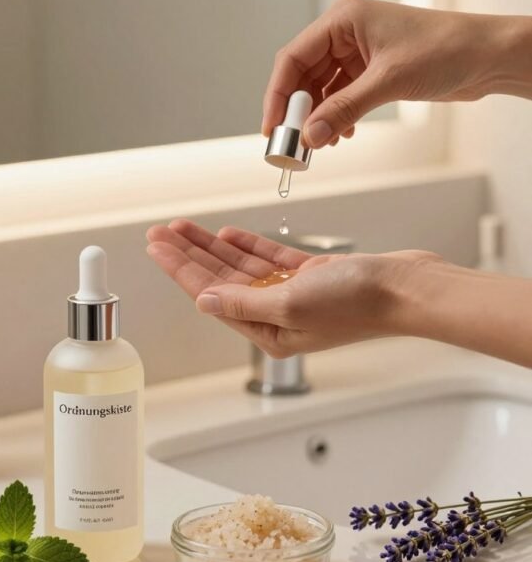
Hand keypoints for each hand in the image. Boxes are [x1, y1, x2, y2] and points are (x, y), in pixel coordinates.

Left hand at [146, 219, 433, 357]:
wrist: (405, 288)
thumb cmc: (357, 303)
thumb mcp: (290, 304)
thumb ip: (244, 302)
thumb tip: (203, 300)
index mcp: (270, 334)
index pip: (212, 296)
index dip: (181, 269)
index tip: (156, 247)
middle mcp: (278, 316)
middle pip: (221, 280)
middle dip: (189, 255)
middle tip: (159, 231)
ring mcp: (296, 295)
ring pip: (242, 268)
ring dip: (213, 246)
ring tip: (183, 227)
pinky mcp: (314, 276)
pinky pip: (271, 260)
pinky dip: (249, 246)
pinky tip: (227, 234)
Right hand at [263, 0, 531, 147]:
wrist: (486, 55)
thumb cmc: (446, 49)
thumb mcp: (388, 82)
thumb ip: (345, 109)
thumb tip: (311, 136)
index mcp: (343, 18)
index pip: (294, 58)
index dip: (279, 95)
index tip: (272, 127)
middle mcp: (346, 32)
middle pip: (304, 75)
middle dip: (298, 111)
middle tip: (293, 144)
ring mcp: (358, 51)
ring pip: (321, 88)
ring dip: (319, 117)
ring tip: (320, 145)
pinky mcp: (372, 69)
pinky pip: (341, 94)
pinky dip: (337, 116)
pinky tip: (342, 134)